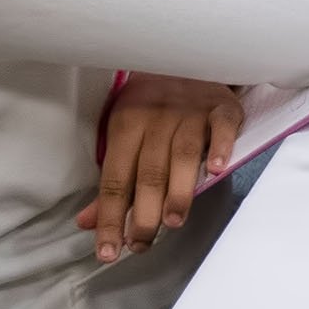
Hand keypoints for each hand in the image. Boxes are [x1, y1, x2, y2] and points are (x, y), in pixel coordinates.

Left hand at [74, 75, 241, 262]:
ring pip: (182, 154)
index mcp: (126, 126)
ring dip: (178, 190)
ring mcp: (191, 111)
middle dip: (143, 213)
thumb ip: (112, 182)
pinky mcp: (221, 106)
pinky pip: (222, 127)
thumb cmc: (152, 106)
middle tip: (142, 244)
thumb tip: (86, 222)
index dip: (110, 217)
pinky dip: (220, 147)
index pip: (114, 180)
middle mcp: (156, 119)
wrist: (187, 56)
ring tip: (172, 221)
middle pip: (148, 172)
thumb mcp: (124, 136)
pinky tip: (216, 169)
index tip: (109, 251)